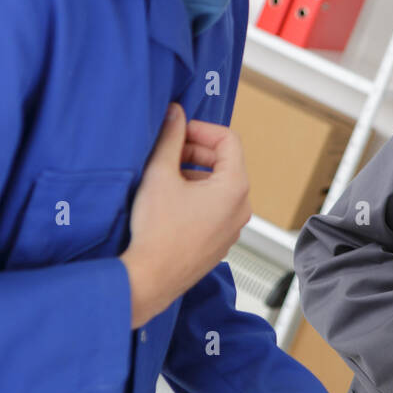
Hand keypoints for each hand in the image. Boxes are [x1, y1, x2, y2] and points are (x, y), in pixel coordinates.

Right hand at [121, 103, 250, 326]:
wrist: (150, 279)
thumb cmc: (156, 232)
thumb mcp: (160, 174)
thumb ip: (170, 138)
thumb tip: (175, 114)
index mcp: (235, 187)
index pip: (229, 140)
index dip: (201, 129)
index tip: (178, 130)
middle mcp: (241, 207)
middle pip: (225, 162)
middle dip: (195, 150)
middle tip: (167, 150)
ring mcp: (233, 226)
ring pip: (218, 185)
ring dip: (193, 173)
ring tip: (163, 175)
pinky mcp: (220, 240)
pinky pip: (214, 207)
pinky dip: (196, 195)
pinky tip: (169, 200)